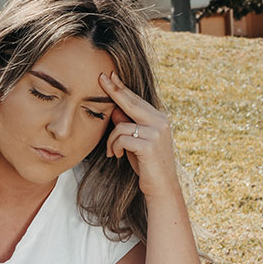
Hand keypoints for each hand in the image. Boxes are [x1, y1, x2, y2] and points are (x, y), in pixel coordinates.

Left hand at [98, 71, 179, 197]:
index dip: (122, 88)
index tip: (110, 76)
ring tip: (112, 152)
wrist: (161, 187)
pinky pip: (121, 138)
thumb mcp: (135, 141)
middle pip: (131, 102)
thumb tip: (114, 109)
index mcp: (159, 118)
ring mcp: (156, 132)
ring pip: (121, 125)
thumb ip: (128, 124)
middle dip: (114, 90)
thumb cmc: (146, 164)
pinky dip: (115, 147)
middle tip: (101, 78)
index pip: (136, 100)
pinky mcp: (148, 145)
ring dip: (111, 140)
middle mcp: (160, 121)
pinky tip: (116, 156)